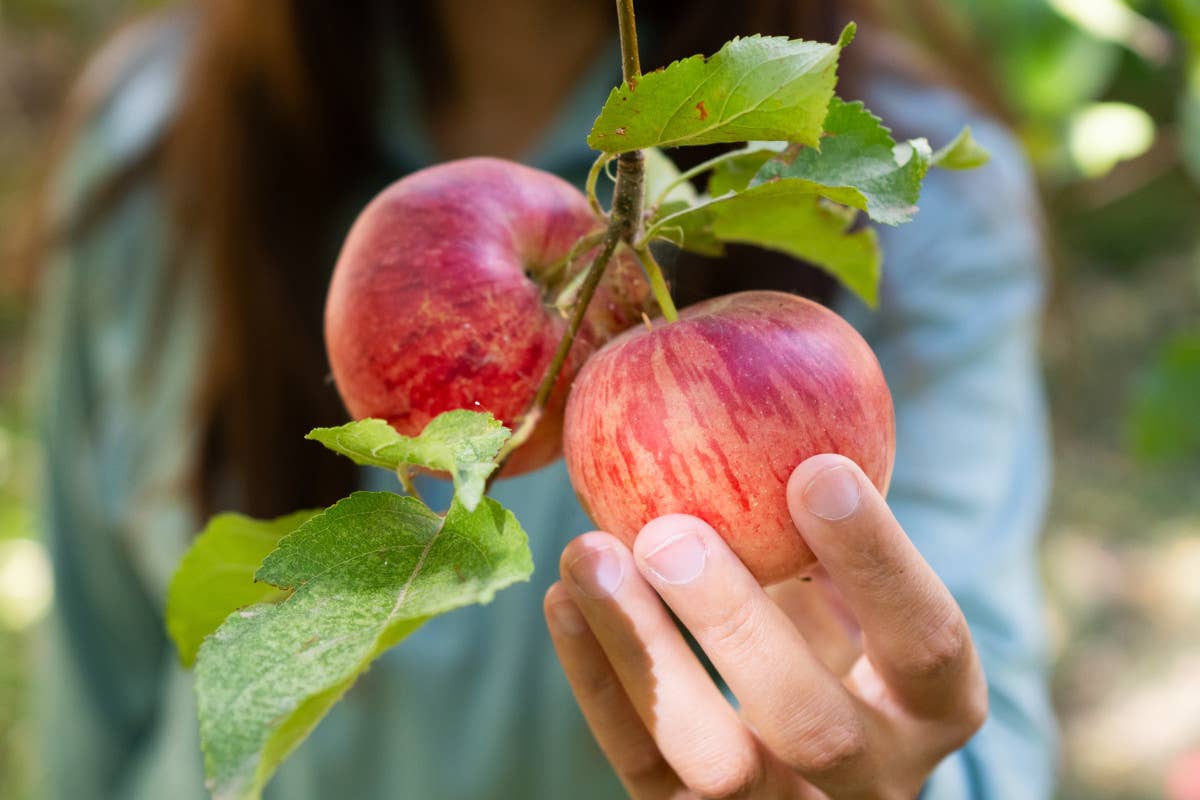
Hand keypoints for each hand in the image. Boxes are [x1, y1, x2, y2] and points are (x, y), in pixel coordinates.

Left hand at [544, 454, 987, 799]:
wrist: (809, 753)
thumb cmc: (836, 634)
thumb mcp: (857, 587)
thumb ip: (829, 526)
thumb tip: (766, 387)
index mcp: (932, 706)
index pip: (926, 642)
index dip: (878, 560)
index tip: (817, 466)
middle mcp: (869, 775)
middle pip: (809, 721)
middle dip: (735, 622)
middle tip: (668, 529)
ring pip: (713, 762)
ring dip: (642, 649)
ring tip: (590, 552)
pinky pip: (638, 765)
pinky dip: (595, 679)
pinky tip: (564, 597)